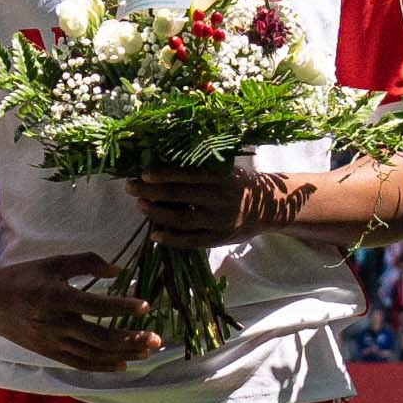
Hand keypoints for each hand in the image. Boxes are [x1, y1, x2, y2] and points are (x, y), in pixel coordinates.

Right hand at [0, 251, 158, 370]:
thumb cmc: (23, 277)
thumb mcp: (53, 262)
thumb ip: (87, 262)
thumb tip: (118, 271)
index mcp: (56, 297)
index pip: (96, 306)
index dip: (122, 308)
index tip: (146, 307)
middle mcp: (55, 323)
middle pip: (100, 337)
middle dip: (131, 339)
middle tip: (156, 338)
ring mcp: (52, 342)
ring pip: (94, 354)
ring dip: (123, 354)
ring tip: (146, 350)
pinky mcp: (49, 353)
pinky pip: (80, 364)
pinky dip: (102, 366)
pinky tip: (122, 364)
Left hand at [130, 165, 294, 249]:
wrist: (270, 207)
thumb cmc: (239, 183)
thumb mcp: (226, 169)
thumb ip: (201, 167)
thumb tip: (163, 160)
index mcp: (222, 177)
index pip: (188, 174)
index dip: (164, 174)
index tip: (144, 173)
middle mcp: (221, 199)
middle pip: (179, 197)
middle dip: (151, 192)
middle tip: (131, 187)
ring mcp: (220, 221)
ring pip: (182, 220)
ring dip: (157, 214)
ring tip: (141, 206)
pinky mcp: (219, 239)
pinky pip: (191, 241)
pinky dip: (171, 239)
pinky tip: (155, 234)